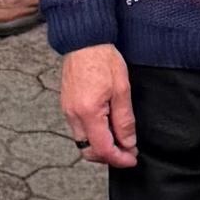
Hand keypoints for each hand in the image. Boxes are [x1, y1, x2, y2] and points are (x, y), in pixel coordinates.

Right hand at [59, 44, 139, 168]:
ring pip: (82, 142)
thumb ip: (124, 120)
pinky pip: (79, 129)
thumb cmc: (103, 59)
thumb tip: (128, 143)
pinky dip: (93, 134)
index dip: (119, 159)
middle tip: (127, 151)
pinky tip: (107, 126)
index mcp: (88, 112)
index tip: (132, 159)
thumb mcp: (122, 90)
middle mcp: (74, 115)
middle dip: (108, 156)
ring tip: (119, 137)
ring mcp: (68, 111)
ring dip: (100, 146)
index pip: (103, 149)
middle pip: (88, 151)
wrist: (84, 40)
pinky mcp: (67, 105)